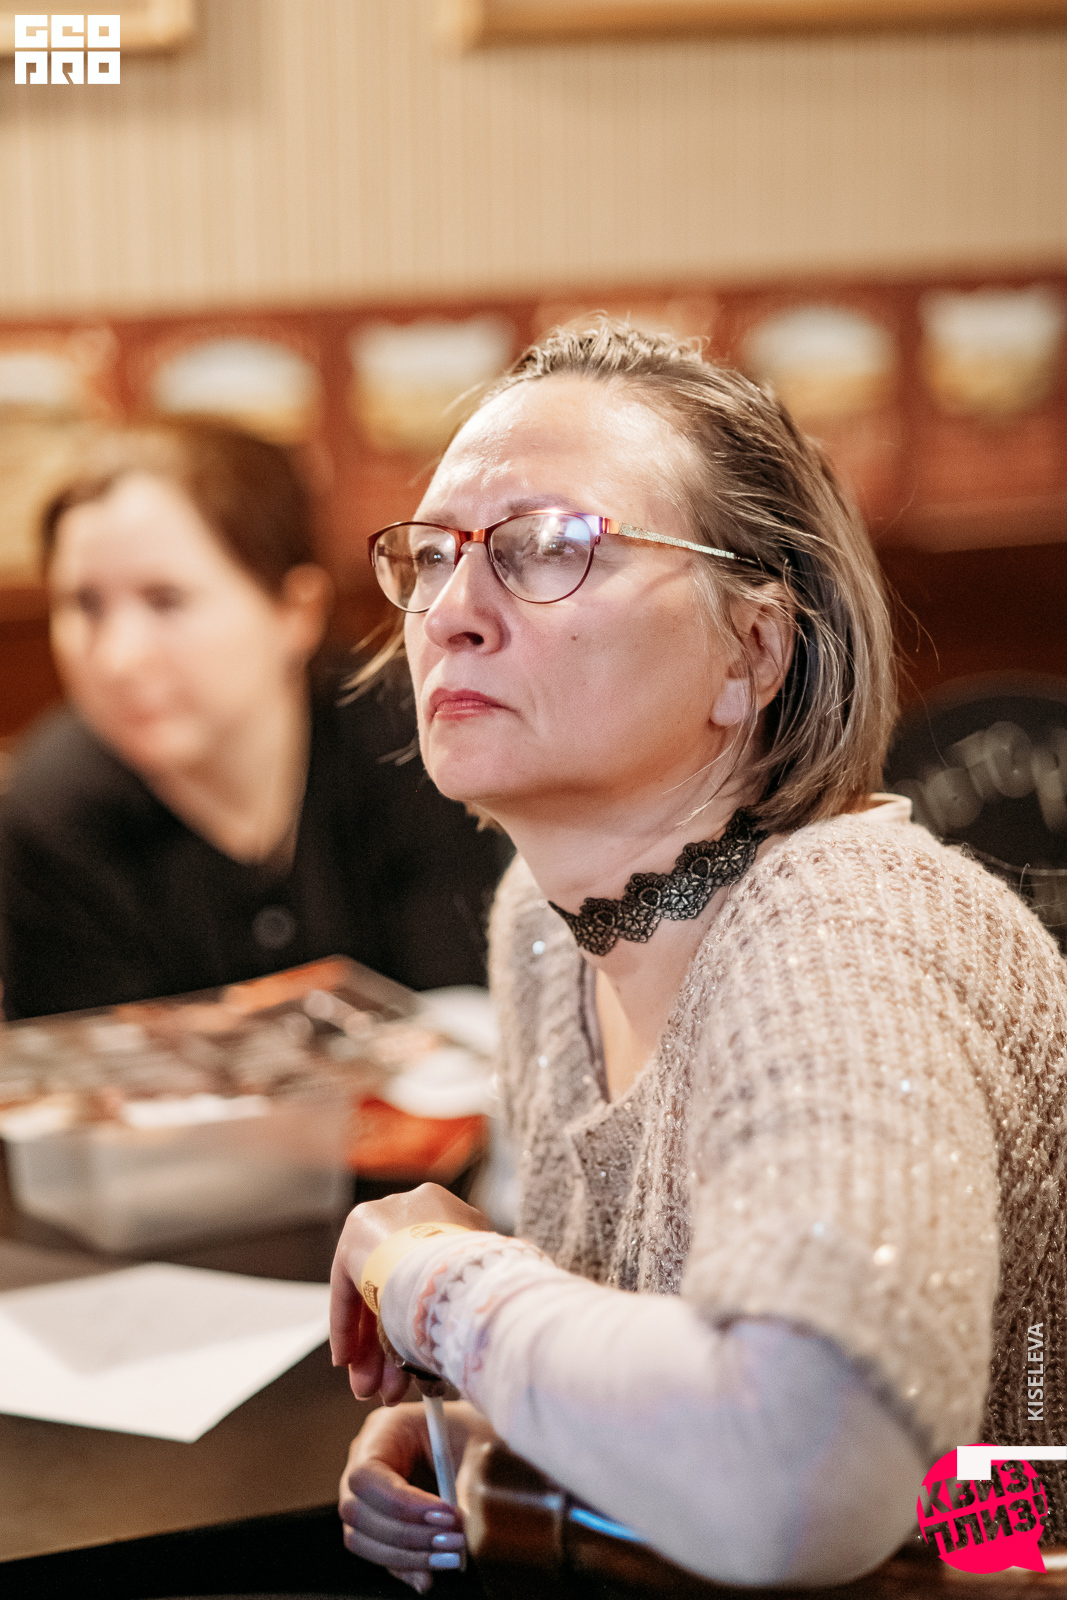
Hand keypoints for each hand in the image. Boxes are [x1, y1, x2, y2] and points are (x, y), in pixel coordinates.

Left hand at [329, 1183, 489, 1403]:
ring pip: (376, 1292)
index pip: (428, 1278)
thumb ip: (466, 1307)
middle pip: (400, 1289)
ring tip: (370, 1389)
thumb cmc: (476, 1285)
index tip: (418, 1365)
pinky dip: (348, 1325)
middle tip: (390, 1387)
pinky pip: (350, 1286)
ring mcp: (388, 1218)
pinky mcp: (357, 1232)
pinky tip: (346, 1360)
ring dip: (372, 1345)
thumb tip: (468, 1348)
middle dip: (393, 1345)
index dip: (421, 1324)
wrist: (447, 1264)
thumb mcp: (480, 1294)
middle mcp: (419, 1212)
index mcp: (456, 1218)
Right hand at [339, 1400, 490, 1593]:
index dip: (402, 1503)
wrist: (478, 1447)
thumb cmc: (472, 1435)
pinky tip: (430, 1574)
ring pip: (361, 1539)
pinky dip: (405, 1568)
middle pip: (358, 1512)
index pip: (367, 1475)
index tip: (447, 1514)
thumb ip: (470, 1480)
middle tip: (454, 1541)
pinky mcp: (375, 1525)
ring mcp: (365, 1496)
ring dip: (406, 1557)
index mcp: (383, 1431)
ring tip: (450, 1558)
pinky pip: (377, 1554)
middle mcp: (363, 1463)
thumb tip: (464, 1525)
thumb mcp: (477, 1444)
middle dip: (407, 1535)